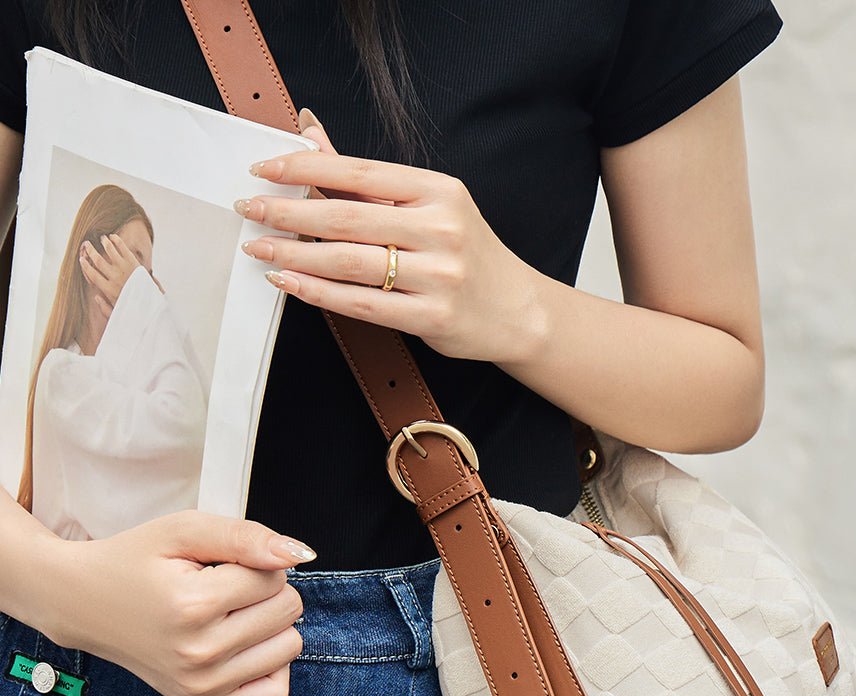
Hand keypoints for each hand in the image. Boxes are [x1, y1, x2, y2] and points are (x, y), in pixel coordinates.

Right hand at [49, 510, 318, 695]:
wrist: (83, 604)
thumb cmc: (137, 561)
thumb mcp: (184, 530)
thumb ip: (245, 536)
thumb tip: (301, 555)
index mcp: (192, 606)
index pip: (274, 577)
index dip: (252, 563)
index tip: (215, 567)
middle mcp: (198, 653)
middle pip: (289, 610)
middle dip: (264, 591)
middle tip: (219, 590)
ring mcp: (201, 686)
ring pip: (291, 646)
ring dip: (268, 626)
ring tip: (225, 616)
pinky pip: (277, 692)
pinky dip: (269, 664)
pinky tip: (238, 646)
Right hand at [78, 232, 151, 309]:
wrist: (155, 306)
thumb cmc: (136, 310)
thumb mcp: (119, 313)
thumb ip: (105, 308)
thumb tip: (96, 296)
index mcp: (108, 290)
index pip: (91, 274)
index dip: (85, 265)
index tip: (81, 259)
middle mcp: (114, 277)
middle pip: (97, 260)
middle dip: (90, 250)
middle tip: (87, 244)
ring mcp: (124, 269)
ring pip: (109, 251)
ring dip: (103, 243)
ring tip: (102, 238)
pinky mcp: (134, 263)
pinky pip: (123, 248)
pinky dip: (116, 240)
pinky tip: (113, 237)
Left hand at [237, 111, 543, 363]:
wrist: (519, 312)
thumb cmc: (467, 256)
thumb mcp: (428, 207)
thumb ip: (367, 179)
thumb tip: (309, 136)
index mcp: (439, 191)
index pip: (360, 171)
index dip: (305, 168)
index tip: (264, 170)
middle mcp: (442, 229)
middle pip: (348, 216)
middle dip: (290, 212)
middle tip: (252, 211)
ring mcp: (440, 275)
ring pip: (350, 262)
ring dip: (296, 255)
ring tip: (261, 250)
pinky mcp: (433, 316)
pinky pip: (362, 303)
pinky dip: (319, 293)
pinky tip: (291, 283)